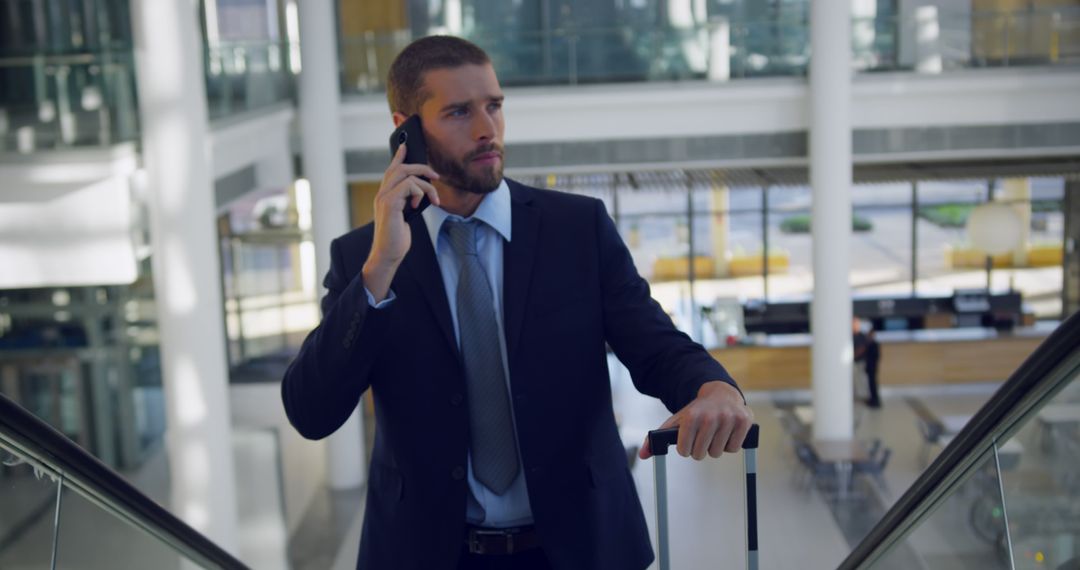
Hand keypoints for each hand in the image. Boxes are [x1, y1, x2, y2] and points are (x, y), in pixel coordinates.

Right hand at [363, 144, 440, 300]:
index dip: (399, 156)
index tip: (406, 145)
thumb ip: (408, 202)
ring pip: (407, 174)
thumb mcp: (405, 216)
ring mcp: (384, 197)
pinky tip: (418, 205)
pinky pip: (408, 186)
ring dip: (426, 185)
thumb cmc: (396, 238)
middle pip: (401, 168)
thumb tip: (420, 191)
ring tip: (433, 199)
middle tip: (436, 176)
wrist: (388, 254)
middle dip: (421, 167)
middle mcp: (382, 193)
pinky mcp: (390, 204)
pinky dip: (419, 192)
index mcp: (385, 195)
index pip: (391, 170)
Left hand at [639, 381, 752, 460]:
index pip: (684, 450)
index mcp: (691, 416)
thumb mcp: (676, 421)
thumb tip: (643, 455)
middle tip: (701, 438)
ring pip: (718, 452)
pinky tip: (726, 434)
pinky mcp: (744, 421)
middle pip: (701, 454)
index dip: (685, 449)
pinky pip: (734, 448)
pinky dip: (730, 445)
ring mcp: (728, 418)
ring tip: (714, 434)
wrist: (720, 393)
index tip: (687, 442)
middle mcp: (710, 417)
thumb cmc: (696, 411)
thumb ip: (656, 437)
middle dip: (700, 450)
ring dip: (715, 447)